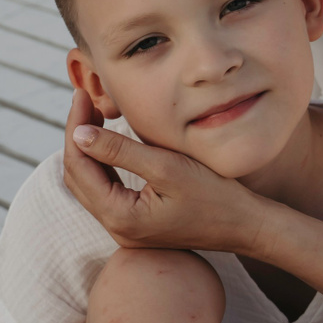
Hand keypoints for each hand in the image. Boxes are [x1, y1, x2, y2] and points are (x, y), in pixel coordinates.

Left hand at [61, 90, 263, 254]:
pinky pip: (106, 190)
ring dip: (87, 149)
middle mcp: (116, 228)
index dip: (75, 127)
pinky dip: (102, 163)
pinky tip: (108, 139)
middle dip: (77, 136)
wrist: (246, 226)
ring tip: (92, 113)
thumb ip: (120, 151)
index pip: (79, 166)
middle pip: (78, 176)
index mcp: (120, 217)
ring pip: (90, 184)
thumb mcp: (167, 166)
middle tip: (83, 98)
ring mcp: (125, 229)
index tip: (81, 94)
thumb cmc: (215, 196)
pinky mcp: (136, 223)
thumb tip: (79, 133)